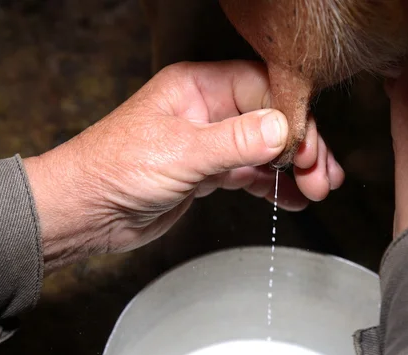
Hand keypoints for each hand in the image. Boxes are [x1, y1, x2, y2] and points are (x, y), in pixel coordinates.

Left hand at [23, 60, 343, 268]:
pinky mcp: (209, 172)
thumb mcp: (180, 152)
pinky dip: (275, 187)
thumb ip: (235, 141)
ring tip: (320, 188)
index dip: (294, 117)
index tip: (309, 148)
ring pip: (266, 150)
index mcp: (199, 87)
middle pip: (272, 120)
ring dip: (295, 169)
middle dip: (302, 148)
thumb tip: (282, 129)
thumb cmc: (114, 170)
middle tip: (321, 175)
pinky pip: (252, 175)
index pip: (264, 89)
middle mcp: (208, 110)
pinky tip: (294, 199)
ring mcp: (210, 142)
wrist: (86, 213)